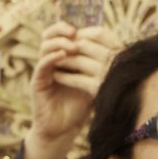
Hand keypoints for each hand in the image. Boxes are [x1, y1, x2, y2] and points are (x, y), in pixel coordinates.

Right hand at [23, 22, 118, 158]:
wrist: (63, 129)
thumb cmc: (79, 106)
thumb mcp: (93, 82)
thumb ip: (99, 67)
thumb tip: (120, 50)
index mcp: (63, 58)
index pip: (64, 34)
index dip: (75, 29)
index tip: (89, 30)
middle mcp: (51, 61)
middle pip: (51, 34)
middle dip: (62, 29)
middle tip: (74, 32)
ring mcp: (43, 70)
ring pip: (44, 45)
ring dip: (59, 42)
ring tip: (72, 46)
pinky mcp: (37, 82)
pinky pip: (42, 64)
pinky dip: (51, 57)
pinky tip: (63, 55)